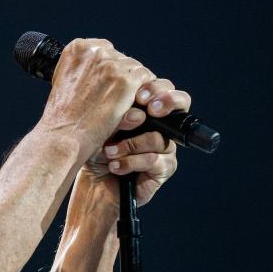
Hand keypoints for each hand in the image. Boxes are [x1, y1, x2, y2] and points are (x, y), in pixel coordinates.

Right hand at [38, 39, 155, 159]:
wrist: (63, 136)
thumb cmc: (62, 117)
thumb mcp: (64, 81)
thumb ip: (82, 69)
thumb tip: (103, 68)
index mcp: (77, 48)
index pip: (104, 49)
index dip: (108, 67)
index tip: (106, 82)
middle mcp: (95, 53)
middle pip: (121, 58)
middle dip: (122, 76)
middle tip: (116, 96)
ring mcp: (111, 67)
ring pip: (135, 68)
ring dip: (134, 85)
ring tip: (125, 102)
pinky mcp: (125, 82)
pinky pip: (145, 79)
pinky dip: (144, 92)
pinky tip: (136, 103)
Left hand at [79, 78, 190, 206]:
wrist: (92, 183)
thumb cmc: (95, 151)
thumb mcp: (100, 128)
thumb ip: (118, 117)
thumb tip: (137, 114)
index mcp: (146, 109)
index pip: (163, 88)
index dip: (156, 88)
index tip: (140, 97)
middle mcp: (161, 126)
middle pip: (180, 103)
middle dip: (166, 102)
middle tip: (150, 110)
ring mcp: (165, 147)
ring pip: (158, 138)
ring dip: (130, 145)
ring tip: (110, 152)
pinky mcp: (165, 168)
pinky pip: (154, 160)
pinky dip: (131, 162)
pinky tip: (115, 166)